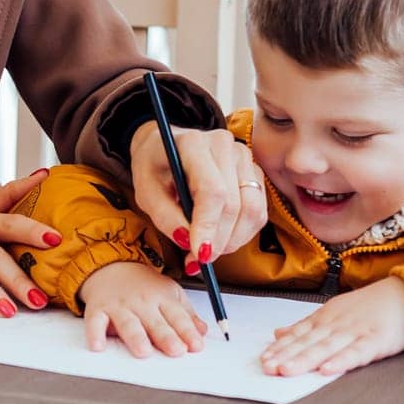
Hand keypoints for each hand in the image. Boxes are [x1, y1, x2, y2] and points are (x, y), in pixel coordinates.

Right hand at [77, 261, 206, 357]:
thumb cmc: (142, 284)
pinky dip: (95, 334)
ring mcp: (119, 305)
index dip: (188, 331)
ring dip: (136, 337)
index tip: (196, 346)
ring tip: (143, 351)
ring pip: (128, 323)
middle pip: (156, 321)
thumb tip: (202, 332)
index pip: (178, 316)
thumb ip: (186, 314)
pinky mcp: (98, 309)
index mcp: (162, 297)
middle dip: (166, 336)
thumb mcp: (169, 293)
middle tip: (176, 350)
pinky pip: (95, 322)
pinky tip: (98, 346)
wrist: (109, 265)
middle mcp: (141, 302)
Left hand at [130, 124, 265, 268]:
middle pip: (234, 204)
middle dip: (218, 240)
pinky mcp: (254, 172)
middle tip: (197, 260)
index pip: (212, 190)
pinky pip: (258, 212)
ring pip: (252, 211)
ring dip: (232, 240)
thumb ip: (164, 216)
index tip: (199, 253)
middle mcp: (224, 146)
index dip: (208, 226)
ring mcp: (243, 157)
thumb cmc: (154, 167)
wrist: (165, 146)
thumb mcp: (145, 191)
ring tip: (207, 249)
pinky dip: (241, 233)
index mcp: (193, 143)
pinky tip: (220, 237)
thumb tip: (187, 241)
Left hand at [260, 277, 403, 375]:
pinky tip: (326, 370)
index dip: (280, 347)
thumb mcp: (333, 311)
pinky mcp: (375, 340)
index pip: (298, 334)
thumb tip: (278, 333)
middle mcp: (335, 324)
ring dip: (304, 359)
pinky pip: (356, 352)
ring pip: (325, 347)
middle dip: (285, 355)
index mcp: (325, 318)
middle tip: (267, 368)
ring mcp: (354, 332)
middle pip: (307, 342)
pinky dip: (340, 361)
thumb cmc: (369, 306)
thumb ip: (306, 325)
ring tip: (286, 371)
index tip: (263, 359)